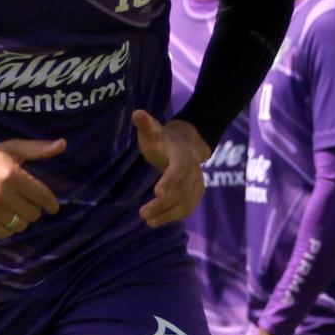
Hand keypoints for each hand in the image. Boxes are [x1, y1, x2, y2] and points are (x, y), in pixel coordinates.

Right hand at [0, 128, 65, 238]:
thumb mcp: (13, 148)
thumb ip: (38, 149)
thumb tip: (63, 144)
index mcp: (13, 175)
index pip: (43, 197)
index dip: (51, 204)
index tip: (52, 206)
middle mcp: (2, 194)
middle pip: (33, 214)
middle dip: (35, 209)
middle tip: (29, 203)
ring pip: (20, 225)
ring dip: (22, 219)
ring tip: (17, 210)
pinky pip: (4, 233)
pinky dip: (9, 228)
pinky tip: (7, 217)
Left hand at [134, 111, 208, 227]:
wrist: (187, 143)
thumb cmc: (164, 138)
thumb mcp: (154, 130)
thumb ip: (146, 124)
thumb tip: (136, 113)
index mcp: (182, 154)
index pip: (180, 168)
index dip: (171, 180)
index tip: (157, 192)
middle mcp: (193, 169)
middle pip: (182, 190)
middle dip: (164, 203)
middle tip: (143, 213)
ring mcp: (197, 182)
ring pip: (186, 202)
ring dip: (168, 213)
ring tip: (148, 221)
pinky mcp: (196, 193)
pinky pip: (188, 207)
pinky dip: (174, 216)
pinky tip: (157, 221)